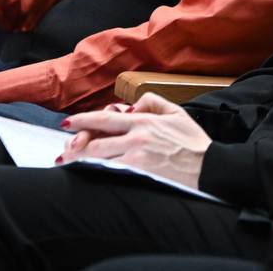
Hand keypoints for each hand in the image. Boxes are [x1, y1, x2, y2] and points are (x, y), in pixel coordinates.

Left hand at [60, 93, 211, 188]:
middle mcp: (137, 136)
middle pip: (96, 139)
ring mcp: (136, 155)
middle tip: (64, 148)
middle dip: (76, 144)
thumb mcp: (176, 112)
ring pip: (100, 156)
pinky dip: (97, 168)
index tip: (68, 122)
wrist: (208, 166)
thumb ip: (152, 102)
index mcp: (144, 120)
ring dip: (81, 157)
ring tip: (68, 159)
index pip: (105, 118)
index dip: (83, 120)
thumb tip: (130, 106)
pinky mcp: (140, 171)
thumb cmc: (193, 142)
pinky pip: (111, 169)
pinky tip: (87, 171)